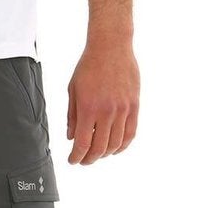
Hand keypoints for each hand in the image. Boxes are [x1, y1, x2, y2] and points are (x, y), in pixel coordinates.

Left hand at [65, 41, 139, 163]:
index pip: (83, 143)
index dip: (77, 157)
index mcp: (88, 108)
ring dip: (106, 154)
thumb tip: (72, 137)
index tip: (72, 160)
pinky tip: (115, 148)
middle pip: (100, 148)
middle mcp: (107, 112)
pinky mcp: (135, 106)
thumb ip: (72, 116)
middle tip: (84, 160)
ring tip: (98, 154)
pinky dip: (123, 145)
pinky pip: (131, 133)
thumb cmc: (89, 66)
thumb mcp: (73, 91)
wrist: (111, 47)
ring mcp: (123, 110)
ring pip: (117, 144)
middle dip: (90, 159)